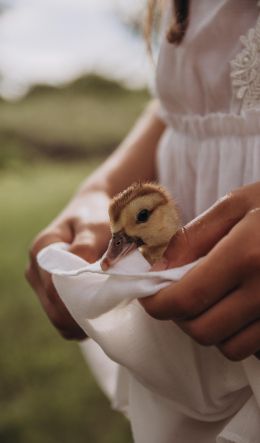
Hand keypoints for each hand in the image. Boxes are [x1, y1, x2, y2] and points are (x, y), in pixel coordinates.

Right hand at [26, 191, 110, 339]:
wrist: (93, 207)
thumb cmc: (97, 215)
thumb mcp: (96, 226)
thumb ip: (86, 248)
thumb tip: (81, 275)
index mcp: (42, 250)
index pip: (55, 290)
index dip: (78, 305)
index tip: (107, 308)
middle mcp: (36, 267)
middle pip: (53, 307)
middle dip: (81, 317)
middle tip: (111, 316)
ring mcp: (41, 280)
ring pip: (57, 315)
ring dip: (80, 320)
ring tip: (107, 313)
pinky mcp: (50, 289)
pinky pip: (62, 314)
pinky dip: (78, 319)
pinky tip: (98, 313)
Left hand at [141, 182, 259, 360]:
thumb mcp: (236, 205)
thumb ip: (193, 237)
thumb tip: (157, 269)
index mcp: (247, 255)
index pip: (186, 299)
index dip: (157, 303)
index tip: (149, 296)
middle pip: (204, 330)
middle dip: (181, 316)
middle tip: (180, 295)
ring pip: (229, 347)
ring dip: (211, 328)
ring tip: (214, 300)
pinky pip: (255, 349)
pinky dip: (239, 335)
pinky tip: (240, 309)